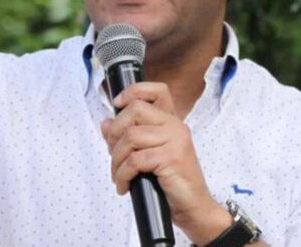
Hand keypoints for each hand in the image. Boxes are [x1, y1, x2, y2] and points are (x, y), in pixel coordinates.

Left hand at [100, 83, 231, 244]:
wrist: (194, 208)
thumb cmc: (172, 184)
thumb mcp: (148, 156)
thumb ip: (128, 138)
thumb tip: (106, 123)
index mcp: (171, 122)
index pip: (157, 91)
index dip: (133, 91)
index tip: (117, 104)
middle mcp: (175, 126)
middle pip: (135, 110)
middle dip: (115, 133)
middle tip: (113, 154)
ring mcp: (175, 140)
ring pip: (131, 136)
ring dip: (116, 159)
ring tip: (118, 176)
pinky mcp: (171, 157)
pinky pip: (135, 160)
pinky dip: (123, 175)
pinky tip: (124, 186)